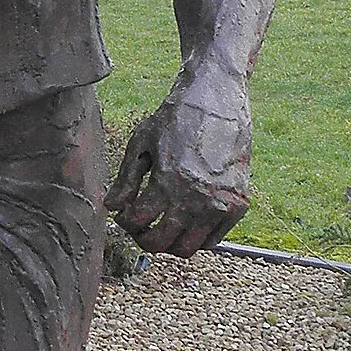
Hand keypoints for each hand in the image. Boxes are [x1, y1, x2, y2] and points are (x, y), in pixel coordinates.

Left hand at [105, 90, 252, 256]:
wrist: (217, 101)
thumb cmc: (175, 119)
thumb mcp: (142, 143)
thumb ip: (125, 179)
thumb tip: (111, 207)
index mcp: (169, 182)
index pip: (137, 222)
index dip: (124, 222)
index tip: (124, 214)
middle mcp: (196, 199)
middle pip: (161, 243)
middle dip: (143, 238)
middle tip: (140, 227)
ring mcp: (220, 204)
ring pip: (187, 249)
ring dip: (169, 243)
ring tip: (162, 226)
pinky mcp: (239, 205)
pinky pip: (212, 240)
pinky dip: (195, 238)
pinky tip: (185, 222)